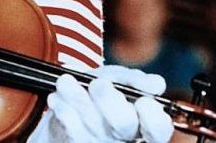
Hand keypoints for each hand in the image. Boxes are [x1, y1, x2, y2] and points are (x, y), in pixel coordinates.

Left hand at [45, 65, 173, 142]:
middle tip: (98, 83)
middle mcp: (124, 138)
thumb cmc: (96, 94)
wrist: (63, 110)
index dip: (152, 116)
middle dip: (109, 99)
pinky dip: (62, 107)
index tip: (142, 102)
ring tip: (65, 81)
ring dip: (77, 97)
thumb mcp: (114, 79)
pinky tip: (57, 98)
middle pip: (124, 124)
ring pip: (92, 124)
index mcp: (141, 123)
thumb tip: (156, 84)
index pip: (158, 127)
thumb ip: (132, 79)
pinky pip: (70, 128)